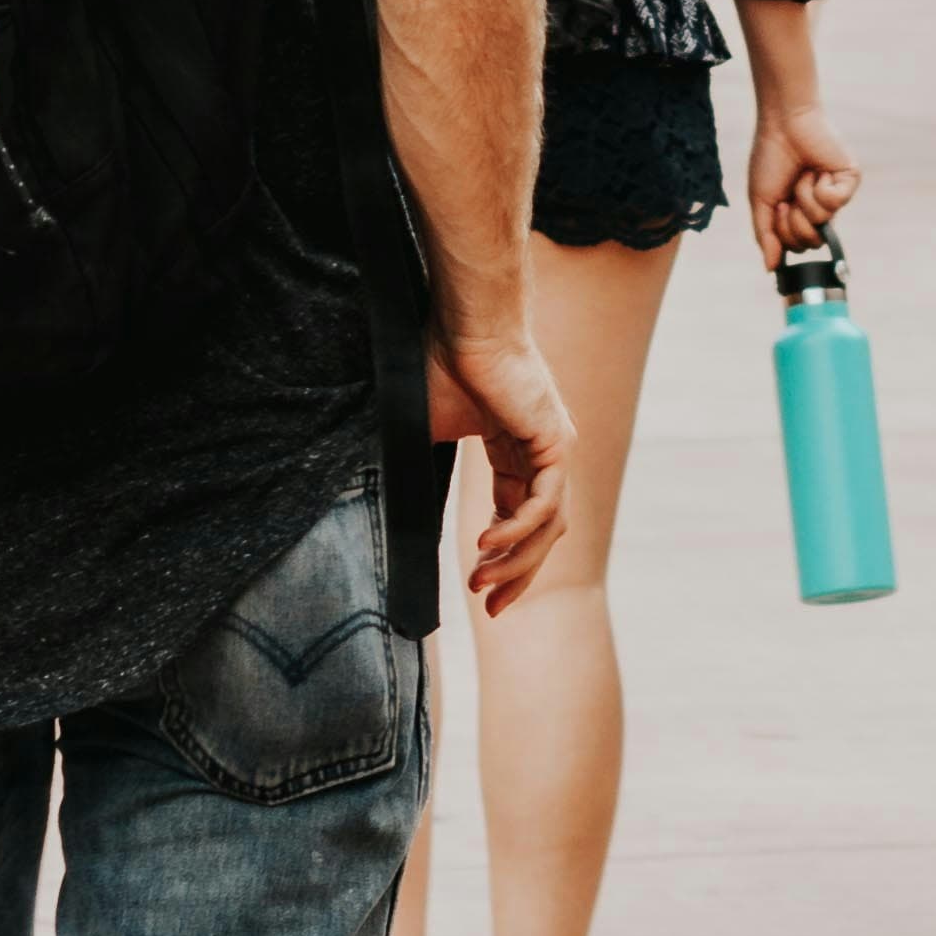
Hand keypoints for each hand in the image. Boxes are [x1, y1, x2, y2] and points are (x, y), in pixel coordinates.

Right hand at [426, 328, 575, 613]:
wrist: (462, 326)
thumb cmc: (441, 365)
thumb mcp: (428, 431)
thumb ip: (422, 468)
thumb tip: (381, 500)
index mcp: (518, 454)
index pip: (521, 519)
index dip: (503, 559)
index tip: (480, 592)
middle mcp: (542, 456)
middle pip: (541, 533)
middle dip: (516, 574)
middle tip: (490, 609)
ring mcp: (553, 450)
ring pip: (547, 525)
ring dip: (516, 560)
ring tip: (481, 584)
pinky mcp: (554, 442)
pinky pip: (542, 501)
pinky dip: (517, 529)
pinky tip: (486, 544)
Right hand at [747, 99, 858, 272]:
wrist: (782, 124)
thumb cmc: (770, 158)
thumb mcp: (761, 202)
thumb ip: (765, 236)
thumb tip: (771, 268)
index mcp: (800, 213)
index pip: (797, 246)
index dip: (784, 233)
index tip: (778, 206)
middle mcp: (820, 208)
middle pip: (811, 241)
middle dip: (794, 221)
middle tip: (790, 196)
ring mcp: (836, 195)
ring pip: (822, 222)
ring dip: (805, 197)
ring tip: (804, 175)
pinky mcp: (849, 180)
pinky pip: (836, 203)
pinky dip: (820, 187)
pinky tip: (818, 170)